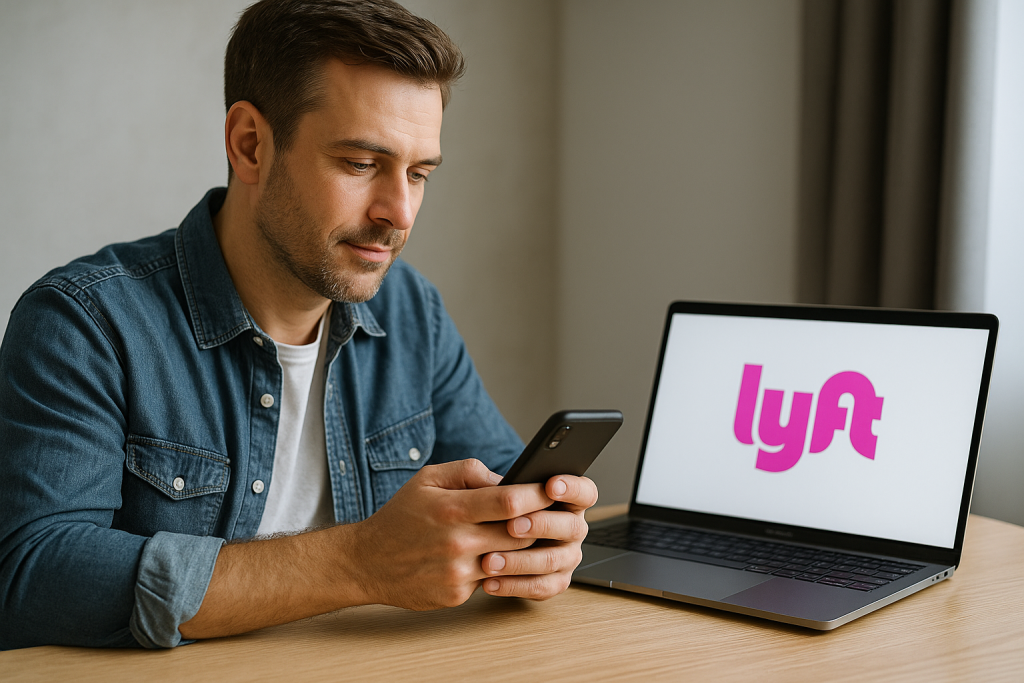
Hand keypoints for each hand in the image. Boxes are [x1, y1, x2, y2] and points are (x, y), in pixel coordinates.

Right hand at [346, 458, 552, 609]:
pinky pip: (492, 580)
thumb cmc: (401, 516)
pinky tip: (496, 557)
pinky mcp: (456, 595)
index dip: (537, 495)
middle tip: (550, 513)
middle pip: (520, 533)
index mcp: (452, 508)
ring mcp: (457, 572)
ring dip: (524, 549)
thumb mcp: (428, 479)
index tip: (551, 489)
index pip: (509, 501)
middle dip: (539, 523)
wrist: (367, 562)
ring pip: (511, 560)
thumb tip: (508, 479)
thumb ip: (470, 471)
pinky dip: (498, 568)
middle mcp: (457, 542)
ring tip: (529, 535)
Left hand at [480, 474, 598, 599]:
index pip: (584, 491)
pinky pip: (540, 588)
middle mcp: (572, 528)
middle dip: (541, 525)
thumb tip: (496, 486)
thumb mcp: (484, 487)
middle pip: (571, 526)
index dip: (572, 488)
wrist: (476, 544)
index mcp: (566, 500)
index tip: (550, 486)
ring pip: (552, 560)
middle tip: (512, 526)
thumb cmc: (485, 509)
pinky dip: (514, 586)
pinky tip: (489, 581)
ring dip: (520, 561)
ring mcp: (566, 557)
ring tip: (489, 560)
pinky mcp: (554, 582)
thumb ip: (495, 480)